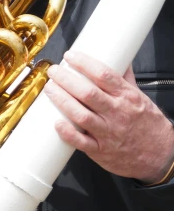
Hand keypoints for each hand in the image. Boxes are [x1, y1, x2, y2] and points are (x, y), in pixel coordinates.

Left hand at [45, 50, 173, 183]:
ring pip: (81, 115)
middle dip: (66, 80)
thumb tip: (119, 57)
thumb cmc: (147, 124)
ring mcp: (108, 132)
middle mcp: (117, 113)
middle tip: (53, 71)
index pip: (104, 75)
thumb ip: (125, 79)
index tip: (70, 56)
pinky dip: (67, 133)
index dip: (84, 63)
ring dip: (62, 101)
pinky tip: (56, 123)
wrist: (160, 154)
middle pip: (88, 93)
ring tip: (50, 89)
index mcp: (127, 97)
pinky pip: (81, 142)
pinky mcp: (101, 151)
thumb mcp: (140, 97)